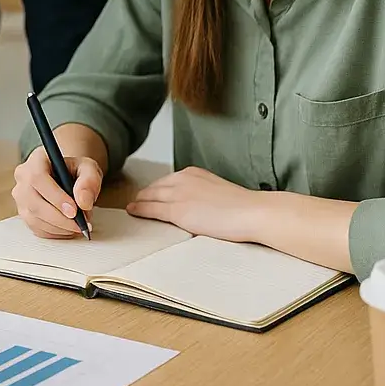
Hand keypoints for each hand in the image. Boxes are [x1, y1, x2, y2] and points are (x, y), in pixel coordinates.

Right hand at [10, 145, 101, 238]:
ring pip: (34, 218)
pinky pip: (36, 228)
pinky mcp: (24, 212)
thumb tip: (83, 202)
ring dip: (59, 227)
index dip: (55, 197)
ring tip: (78, 225)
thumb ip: (89, 181)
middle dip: (59, 218)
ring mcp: (20, 197)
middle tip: (80, 225)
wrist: (67, 176)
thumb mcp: (88, 168)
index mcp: (36, 160)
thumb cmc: (75, 170)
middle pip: (34, 202)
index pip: (38, 178)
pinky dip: (55, 233)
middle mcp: (23, 177)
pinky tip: (68, 228)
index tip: (74, 211)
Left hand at [126, 166, 262, 241]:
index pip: (166, 181)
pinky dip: (139, 210)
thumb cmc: (243, 207)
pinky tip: (132, 212)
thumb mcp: (218, 191)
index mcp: (192, 173)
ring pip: (149, 197)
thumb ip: (203, 193)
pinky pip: (151, 209)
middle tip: (136, 202)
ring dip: (139, 202)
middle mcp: (182, 179)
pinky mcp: (177, 210)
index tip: (149, 195)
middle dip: (144, 195)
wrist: (252, 212)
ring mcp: (178, 194)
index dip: (156, 190)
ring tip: (132, 207)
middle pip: (154, 187)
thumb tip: (199, 203)